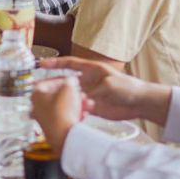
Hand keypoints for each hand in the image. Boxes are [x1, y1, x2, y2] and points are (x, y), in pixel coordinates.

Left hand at [30, 78, 81, 155]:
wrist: (64, 136)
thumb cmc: (62, 111)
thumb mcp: (68, 88)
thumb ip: (70, 81)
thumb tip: (71, 80)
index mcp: (36, 95)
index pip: (46, 82)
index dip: (60, 80)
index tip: (69, 80)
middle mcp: (37, 108)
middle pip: (56, 96)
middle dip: (71, 94)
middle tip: (80, 93)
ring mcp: (45, 120)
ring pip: (63, 108)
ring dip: (76, 104)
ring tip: (87, 104)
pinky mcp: (54, 130)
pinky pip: (65, 119)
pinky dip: (75, 116)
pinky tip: (84, 115)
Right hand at [43, 57, 168, 124]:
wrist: (140, 103)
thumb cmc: (128, 87)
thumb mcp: (110, 84)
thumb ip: (93, 91)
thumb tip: (81, 99)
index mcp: (91, 70)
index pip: (69, 64)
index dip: (55, 63)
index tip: (41, 64)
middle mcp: (87, 81)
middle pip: (65, 81)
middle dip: (52, 84)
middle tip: (38, 89)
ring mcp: (88, 94)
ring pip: (69, 96)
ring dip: (60, 99)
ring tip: (47, 104)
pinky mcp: (91, 107)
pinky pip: (77, 108)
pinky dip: (71, 111)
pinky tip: (65, 115)